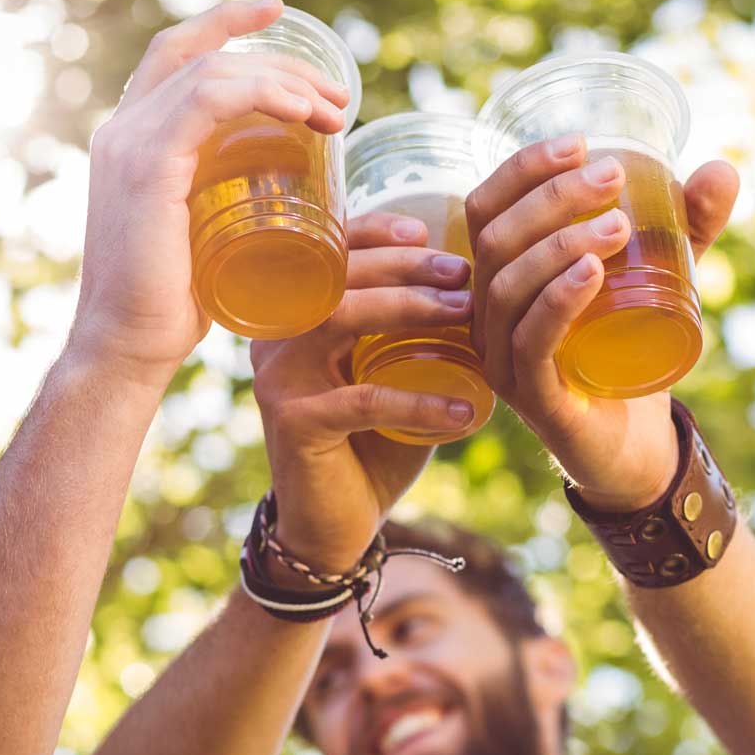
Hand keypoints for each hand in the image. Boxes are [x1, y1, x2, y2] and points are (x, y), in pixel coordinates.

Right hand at [69, 0, 351, 390]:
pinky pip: (208, 100)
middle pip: (204, 55)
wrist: (128, 348)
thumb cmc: (173, 307)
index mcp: (130, 139)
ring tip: (336, 111)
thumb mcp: (202, 234)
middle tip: (337, 95)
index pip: (175, 54)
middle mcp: (121, 130)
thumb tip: (287, 190)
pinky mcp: (146, 165)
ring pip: (214, 72)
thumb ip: (224, 200)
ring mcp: (129, 143)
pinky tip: (304, 112)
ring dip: (285, 80)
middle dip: (280, 62)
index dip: (225, 22)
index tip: (278, 12)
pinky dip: (263, 93)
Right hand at [250, 213, 475, 578]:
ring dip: (409, 308)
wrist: (334, 524)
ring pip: (342, 317)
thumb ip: (416, 333)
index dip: (376, 232)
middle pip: (337, 275)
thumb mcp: (393, 376)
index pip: (327, 254)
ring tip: (466, 315)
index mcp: (294, 317)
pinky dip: (420, 403)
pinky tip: (466, 412)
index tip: (430, 229)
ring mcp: (279, 379)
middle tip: (463, 272)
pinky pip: (365, 399)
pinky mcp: (294, 423)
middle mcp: (276, 338)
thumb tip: (479, 282)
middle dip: (405, 265)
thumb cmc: (372, 443)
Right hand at [465, 137, 739, 512]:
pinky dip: (558, 300)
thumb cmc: (633, 352)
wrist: (640, 446)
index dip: (523, 169)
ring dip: (560, 244)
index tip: (580, 142)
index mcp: (503, 277)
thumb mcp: (663, 278)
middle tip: (611, 177)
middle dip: (552, 198)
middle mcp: (489, 317)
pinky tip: (592, 272)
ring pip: (508, 287)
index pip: (487, 208)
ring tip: (618, 225)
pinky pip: (531, 342)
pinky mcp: (534, 398)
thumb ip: (688, 227)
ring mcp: (505, 360)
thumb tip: (721, 168)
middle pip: (495, 239)